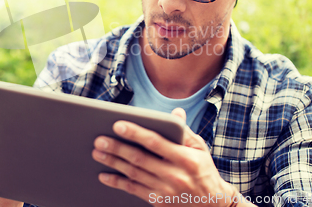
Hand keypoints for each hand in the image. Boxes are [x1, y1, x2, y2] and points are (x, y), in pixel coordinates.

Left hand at [91, 108, 237, 206]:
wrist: (213, 206)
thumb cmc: (204, 171)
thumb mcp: (200, 149)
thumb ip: (185, 130)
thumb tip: (175, 112)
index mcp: (185, 158)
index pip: (155, 142)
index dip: (135, 133)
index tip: (118, 124)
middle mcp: (174, 175)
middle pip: (139, 158)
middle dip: (117, 148)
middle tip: (99, 140)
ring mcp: (165, 190)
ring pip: (133, 174)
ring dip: (113, 163)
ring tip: (98, 153)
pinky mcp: (158, 202)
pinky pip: (133, 190)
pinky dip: (117, 182)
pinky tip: (105, 175)